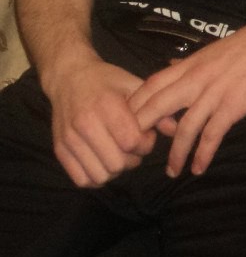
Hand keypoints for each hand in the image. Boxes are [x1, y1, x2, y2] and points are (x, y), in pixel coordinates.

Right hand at [48, 58, 156, 187]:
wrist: (69, 76)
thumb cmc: (106, 80)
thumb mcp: (132, 84)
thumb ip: (155, 107)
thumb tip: (175, 129)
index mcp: (107, 105)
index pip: (132, 142)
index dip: (145, 143)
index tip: (144, 134)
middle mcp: (85, 124)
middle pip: (117, 163)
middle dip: (131, 159)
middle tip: (131, 145)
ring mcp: (70, 139)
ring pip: (101, 175)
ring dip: (114, 169)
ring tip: (117, 152)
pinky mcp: (60, 150)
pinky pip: (82, 179)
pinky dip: (96, 176)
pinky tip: (102, 160)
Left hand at [129, 17, 245, 176]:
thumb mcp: (211, 50)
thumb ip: (189, 63)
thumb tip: (169, 67)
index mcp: (189, 64)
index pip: (151, 84)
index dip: (135, 104)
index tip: (125, 123)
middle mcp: (195, 79)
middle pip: (157, 105)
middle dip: (142, 130)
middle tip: (134, 152)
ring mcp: (213, 93)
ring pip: (184, 127)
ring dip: (175, 153)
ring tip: (171, 172)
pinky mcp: (232, 106)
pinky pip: (211, 135)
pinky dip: (203, 154)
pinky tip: (198, 168)